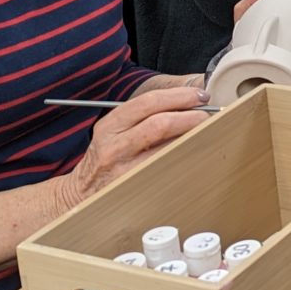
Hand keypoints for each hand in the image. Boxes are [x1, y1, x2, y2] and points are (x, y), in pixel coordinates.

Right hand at [60, 86, 210, 208]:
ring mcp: (124, 170)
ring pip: (166, 149)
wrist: (81, 194)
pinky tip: (196, 154)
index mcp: (110, 126)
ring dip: (192, 138)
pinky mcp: (135, 188)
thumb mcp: (115, 131)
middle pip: (159, 124)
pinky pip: (166, 170)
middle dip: (190, 116)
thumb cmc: (106, 158)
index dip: (178, 96)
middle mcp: (115, 146)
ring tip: (208, 132)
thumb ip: (143, 115)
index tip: (200, 95)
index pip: (147, 102)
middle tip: (209, 114)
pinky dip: (184, 159)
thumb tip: (186, 99)